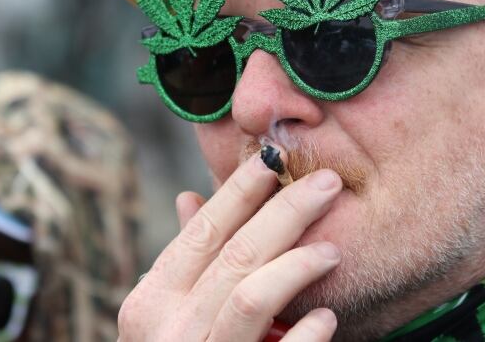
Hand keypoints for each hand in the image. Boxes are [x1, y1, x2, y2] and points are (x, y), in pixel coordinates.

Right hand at [118, 152, 343, 340]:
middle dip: (286, 211)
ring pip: (251, 297)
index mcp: (151, 301)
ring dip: (298, 265)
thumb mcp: (168, 313)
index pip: (202, 232)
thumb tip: (188, 198)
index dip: (241, 192)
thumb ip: (186, 261)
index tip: (276, 160)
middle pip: (235, 255)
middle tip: (328, 183)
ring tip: (333, 250)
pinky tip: (326, 318)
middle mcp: (166, 329)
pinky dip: (305, 335)